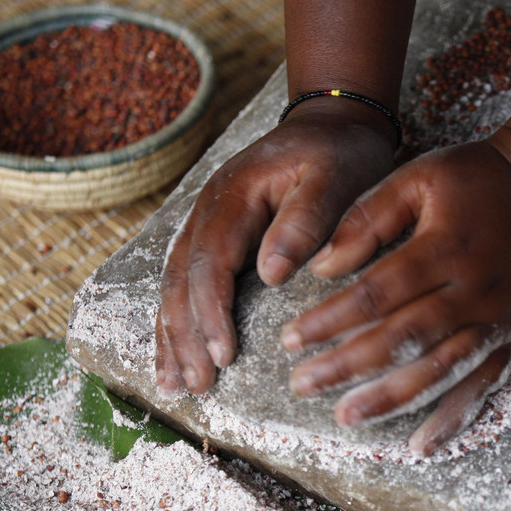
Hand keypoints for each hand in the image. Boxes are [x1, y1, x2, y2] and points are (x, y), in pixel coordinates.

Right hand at [155, 102, 396, 394]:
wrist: (331, 125)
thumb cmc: (338, 155)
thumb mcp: (334, 178)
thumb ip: (304, 220)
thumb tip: (270, 273)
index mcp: (234, 196)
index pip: (211, 262)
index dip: (211, 312)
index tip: (222, 356)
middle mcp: (208, 210)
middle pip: (181, 279)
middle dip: (185, 336)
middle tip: (196, 386)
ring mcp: (206, 223)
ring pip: (174, 285)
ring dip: (172, 336)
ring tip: (174, 385)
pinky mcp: (215, 237)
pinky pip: (185, 282)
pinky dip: (179, 321)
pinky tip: (177, 356)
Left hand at [280, 128, 510, 454]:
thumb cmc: (479, 177)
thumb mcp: (419, 176)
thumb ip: (368, 217)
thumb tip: (322, 267)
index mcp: (446, 248)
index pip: (377, 294)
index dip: (330, 320)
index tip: (290, 339)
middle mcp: (474, 291)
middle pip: (403, 339)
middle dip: (347, 366)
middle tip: (302, 385)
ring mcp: (499, 321)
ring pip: (440, 371)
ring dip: (391, 398)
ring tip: (346, 417)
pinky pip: (484, 386)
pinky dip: (454, 419)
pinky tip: (422, 446)